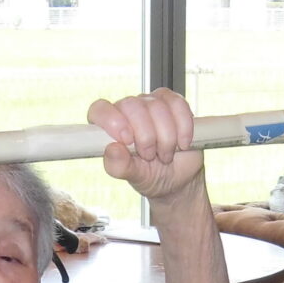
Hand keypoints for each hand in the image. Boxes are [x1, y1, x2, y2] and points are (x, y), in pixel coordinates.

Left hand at [91, 89, 203, 205]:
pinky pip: (178, 105)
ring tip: (165, 154)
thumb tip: (112, 149)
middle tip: (150, 156)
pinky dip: (183, 127)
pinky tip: (182, 143)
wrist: (179, 179)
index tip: (127, 140)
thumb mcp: (134, 177)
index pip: (99, 109)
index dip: (112, 120)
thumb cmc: (151, 176)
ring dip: (166, 137)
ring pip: (157, 106)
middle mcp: (128, 111)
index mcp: (110, 127)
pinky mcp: (173, 103)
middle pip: (132, 106)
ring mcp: (151, 103)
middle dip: (146, 136)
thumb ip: (120, 166)